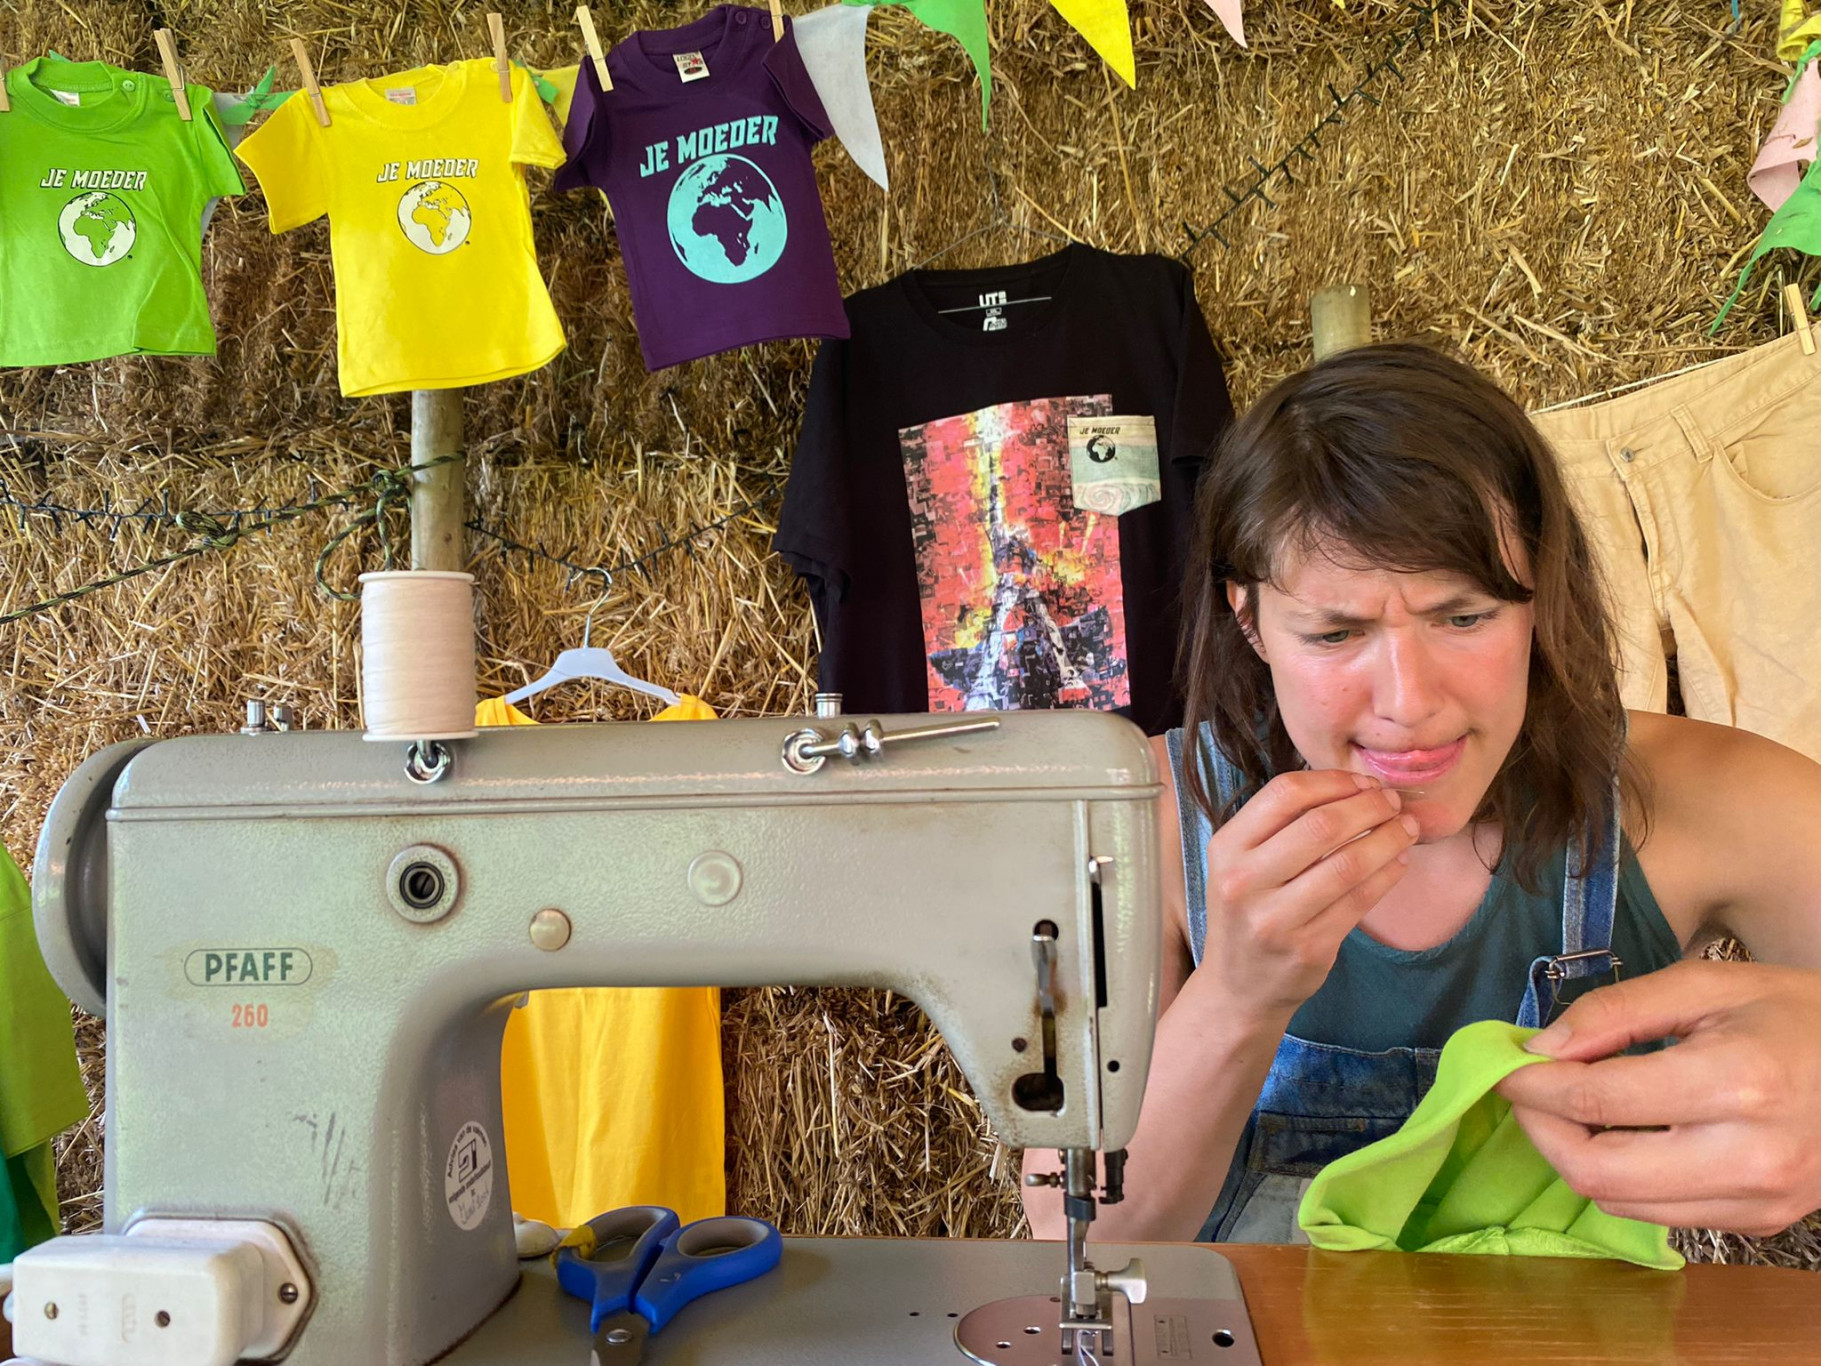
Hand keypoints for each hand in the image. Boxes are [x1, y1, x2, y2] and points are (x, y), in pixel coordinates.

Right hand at [1198, 769, 1417, 1019]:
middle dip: (1369, 806)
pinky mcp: (1308, 948)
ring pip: (1348, 864)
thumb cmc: (1248, 911)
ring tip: (1406, 828)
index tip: (1365, 782)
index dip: (1334, 781)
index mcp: (1227, 848)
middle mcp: (1244, 881)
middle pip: (1322, 825)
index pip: (1286, 794)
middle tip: (1393, 802)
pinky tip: (1399, 862)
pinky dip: (1388, 874)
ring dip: (1388, 839)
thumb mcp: (1242, 863)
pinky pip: (1360, 901)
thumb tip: (1351, 786)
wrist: (1237, 987)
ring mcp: (1275, 919)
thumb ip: (1280, 826)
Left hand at [1497, 959, 1820, 1235]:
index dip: (1531, 1085)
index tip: (1503, 1065)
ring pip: (1621, 1203)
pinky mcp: (1762, 1222)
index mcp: (1737, 1083)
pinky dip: (1620, 1178)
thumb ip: (1616, 1012)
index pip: (1596, 1099)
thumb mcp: (1708, 985)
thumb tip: (1539, 1048)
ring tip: (1566, 1109)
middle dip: (1541, 1131)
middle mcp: (1749, 1155)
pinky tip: (1618, 1134)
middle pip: (1598, 1172)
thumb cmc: (1798, 1014)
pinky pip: (1659, 1214)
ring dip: (1574, 1157)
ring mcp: (1760, 1199)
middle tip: (1524, 1092)